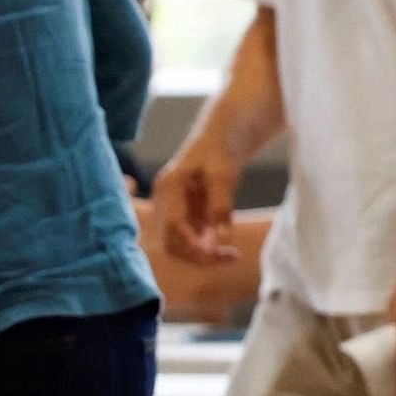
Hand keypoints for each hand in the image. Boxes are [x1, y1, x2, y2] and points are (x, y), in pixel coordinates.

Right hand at [153, 142, 245, 267]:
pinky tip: (228, 248)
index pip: (172, 224)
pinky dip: (208, 248)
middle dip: (197, 255)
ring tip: (231, 255)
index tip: (215, 252)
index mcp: (168, 187)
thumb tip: (222, 238)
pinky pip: (191, 241)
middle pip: (170, 241)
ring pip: (179, 245)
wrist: (219, 139)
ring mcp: (172, 210)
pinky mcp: (183, 216)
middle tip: (230, 257)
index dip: (190, 243)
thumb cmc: (220, 150)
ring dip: (203, 255)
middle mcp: (164, 201)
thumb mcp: (223, 175)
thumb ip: (220, 205)